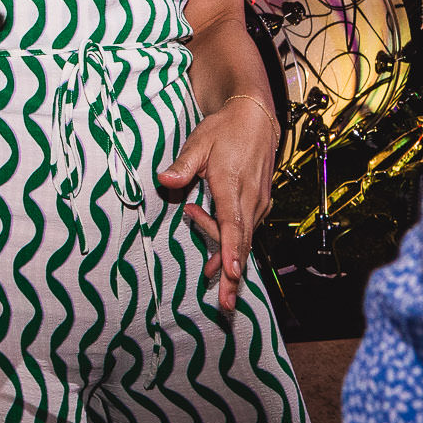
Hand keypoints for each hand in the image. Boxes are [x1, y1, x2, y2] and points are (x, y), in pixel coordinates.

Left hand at [158, 94, 281, 315]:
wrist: (254, 119)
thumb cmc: (224, 130)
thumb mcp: (199, 141)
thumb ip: (182, 165)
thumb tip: (164, 181)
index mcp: (231, 184)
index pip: (233, 222)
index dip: (231, 249)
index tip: (232, 272)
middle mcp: (249, 197)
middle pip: (241, 241)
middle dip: (235, 275)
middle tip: (226, 303)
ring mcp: (257, 202)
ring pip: (243, 238)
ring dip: (229, 259)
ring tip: (215, 282)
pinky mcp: (258, 204)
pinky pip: (246, 231)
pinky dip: (234, 247)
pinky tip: (222, 264)